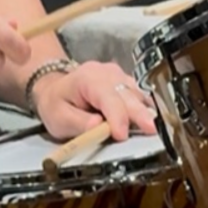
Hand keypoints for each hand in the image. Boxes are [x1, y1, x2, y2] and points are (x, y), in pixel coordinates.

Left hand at [31, 61, 157, 141]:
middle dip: (139, 113)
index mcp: (87, 78)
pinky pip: (139, 96)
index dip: (116, 116)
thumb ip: (78, 122)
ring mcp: (119, 76)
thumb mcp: (58, 117)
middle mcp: (107, 73)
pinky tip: (147, 121)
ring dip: (144, 112)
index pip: (107, 97)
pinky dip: (144, 109)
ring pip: (137, 94)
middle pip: (127, 94)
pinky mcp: (126, 84)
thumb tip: (98, 126)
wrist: (56, 89)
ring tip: (152, 128)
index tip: (121, 134)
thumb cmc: (57, 103)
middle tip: (151, 130)